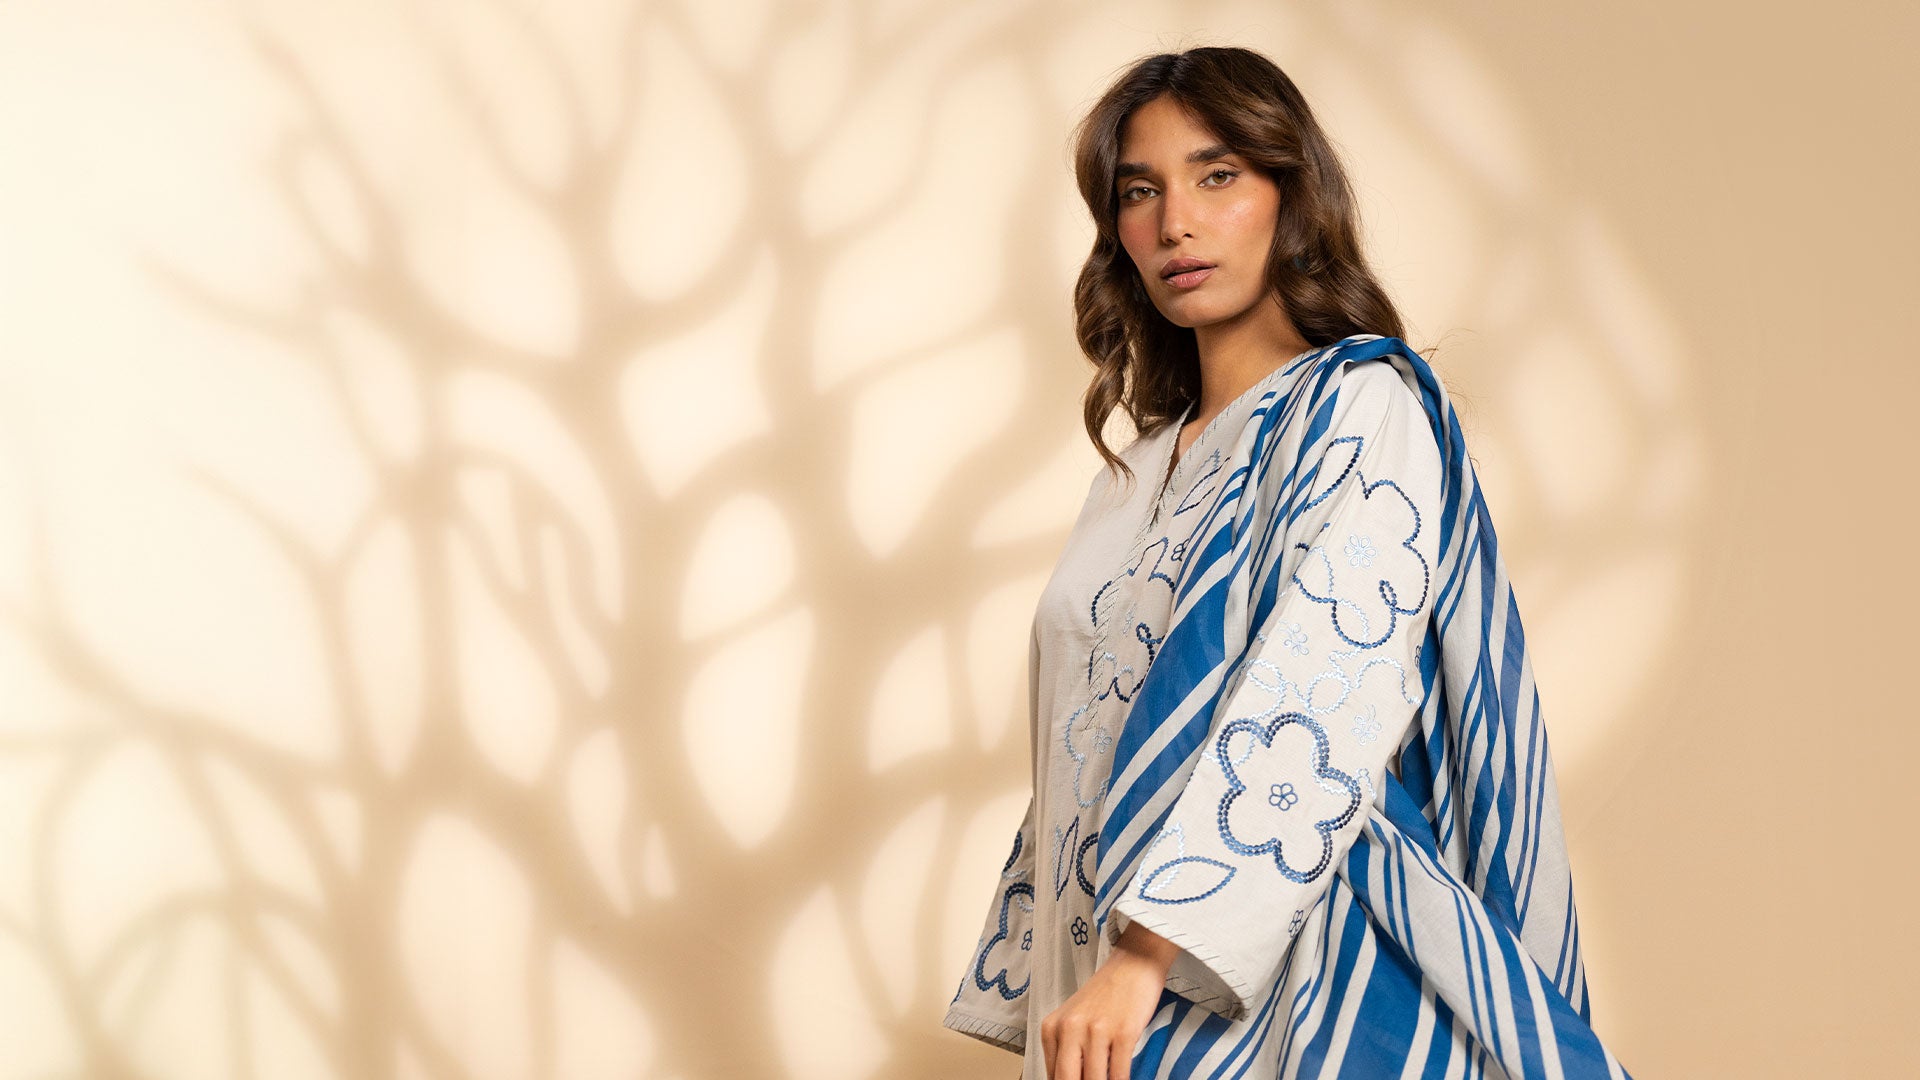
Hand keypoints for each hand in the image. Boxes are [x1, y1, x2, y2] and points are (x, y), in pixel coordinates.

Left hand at [1041, 922, 1175, 1079]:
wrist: (1133, 965)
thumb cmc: (1105, 994)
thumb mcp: (1074, 1019)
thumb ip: (1067, 1050)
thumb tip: (1068, 1079)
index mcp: (1052, 1028)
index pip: (1052, 1075)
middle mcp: (1070, 1028)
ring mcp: (1096, 1030)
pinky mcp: (1123, 1032)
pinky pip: (1119, 1073)